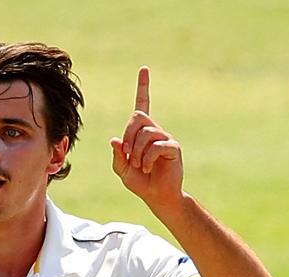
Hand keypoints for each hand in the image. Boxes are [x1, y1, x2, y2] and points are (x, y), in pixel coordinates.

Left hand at [110, 66, 183, 210]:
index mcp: (142, 133)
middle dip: (128, 136)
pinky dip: (148, 158)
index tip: (144, 69)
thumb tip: (115, 140)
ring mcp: (165, 138)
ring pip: (145, 133)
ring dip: (137, 152)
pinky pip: (156, 145)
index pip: (142, 105)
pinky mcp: (173, 147)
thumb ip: (117, 155)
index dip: (143, 87)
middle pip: (137, 117)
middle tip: (128, 155)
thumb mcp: (122, 170)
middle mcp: (155, 131)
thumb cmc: (141, 182)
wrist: (157, 196)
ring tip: (140, 166)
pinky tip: (149, 168)